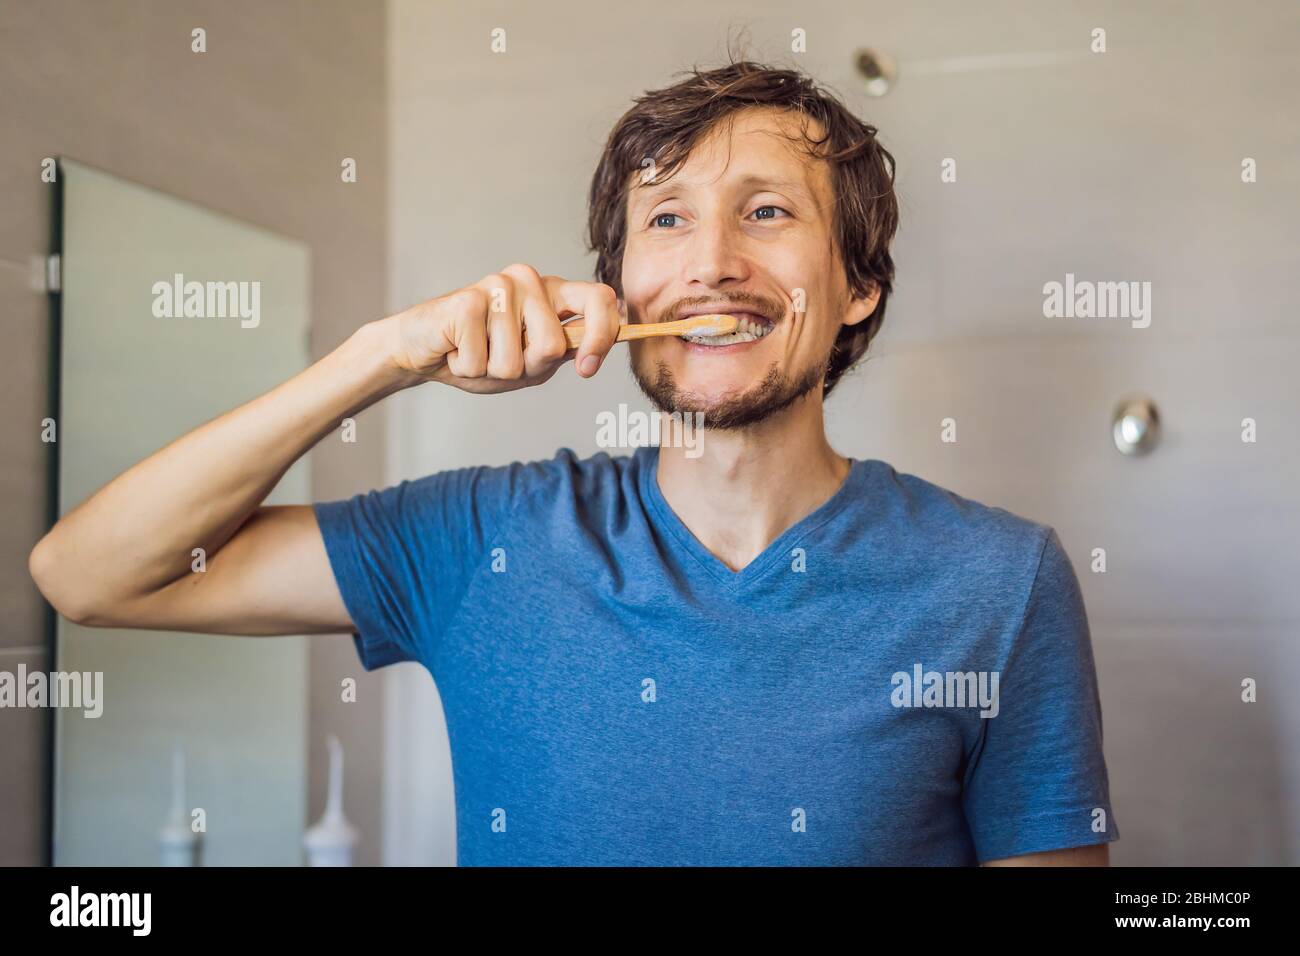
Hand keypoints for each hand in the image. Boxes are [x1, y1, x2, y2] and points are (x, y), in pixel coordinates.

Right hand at [384, 264, 621, 393]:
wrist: (423, 349)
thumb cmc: (478, 355)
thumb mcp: (530, 363)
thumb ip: (560, 353)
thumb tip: (591, 351)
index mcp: (551, 294)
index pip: (598, 300)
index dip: (602, 337)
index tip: (586, 369)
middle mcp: (528, 281)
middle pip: (553, 346)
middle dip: (525, 368)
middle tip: (499, 358)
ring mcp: (498, 287)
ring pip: (513, 361)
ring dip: (490, 371)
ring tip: (475, 351)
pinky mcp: (468, 300)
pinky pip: (481, 361)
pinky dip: (467, 368)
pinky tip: (456, 348)